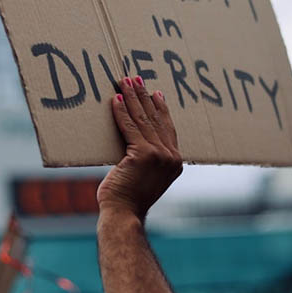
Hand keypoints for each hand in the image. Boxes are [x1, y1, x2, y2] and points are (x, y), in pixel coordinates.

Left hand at [97, 76, 181, 219]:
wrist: (124, 214)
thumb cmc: (129, 199)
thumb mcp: (146, 176)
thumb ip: (148, 159)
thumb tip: (136, 141)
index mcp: (175, 162)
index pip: (168, 128)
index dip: (160, 108)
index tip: (155, 92)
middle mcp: (171, 156)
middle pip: (156, 119)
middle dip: (145, 96)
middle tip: (136, 78)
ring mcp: (159, 155)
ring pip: (143, 119)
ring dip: (133, 97)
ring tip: (125, 81)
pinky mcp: (143, 154)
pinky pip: (130, 127)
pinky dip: (122, 111)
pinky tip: (116, 99)